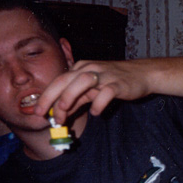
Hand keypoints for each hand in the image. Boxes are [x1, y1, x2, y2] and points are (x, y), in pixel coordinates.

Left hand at [34, 59, 151, 123]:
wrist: (143, 74)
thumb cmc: (115, 81)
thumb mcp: (92, 89)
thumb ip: (77, 99)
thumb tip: (60, 113)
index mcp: (81, 69)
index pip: (58, 81)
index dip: (46, 97)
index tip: (39, 112)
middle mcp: (90, 69)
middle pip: (65, 79)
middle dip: (50, 97)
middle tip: (43, 114)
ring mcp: (105, 75)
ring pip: (82, 81)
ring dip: (70, 96)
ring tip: (65, 111)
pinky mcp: (120, 84)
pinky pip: (107, 92)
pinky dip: (99, 103)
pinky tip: (96, 112)